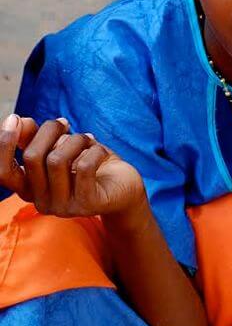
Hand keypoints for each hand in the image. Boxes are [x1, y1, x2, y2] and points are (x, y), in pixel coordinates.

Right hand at [0, 114, 145, 217]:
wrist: (124, 188)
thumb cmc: (89, 164)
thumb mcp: (61, 148)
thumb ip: (36, 138)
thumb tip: (16, 120)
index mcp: (30, 189)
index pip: (3, 172)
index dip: (4, 145)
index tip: (14, 118)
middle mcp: (41, 202)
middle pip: (32, 157)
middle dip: (49, 130)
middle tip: (65, 122)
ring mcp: (64, 207)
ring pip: (58, 160)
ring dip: (75, 140)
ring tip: (87, 140)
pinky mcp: (87, 204)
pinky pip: (84, 167)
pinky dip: (94, 150)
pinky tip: (100, 152)